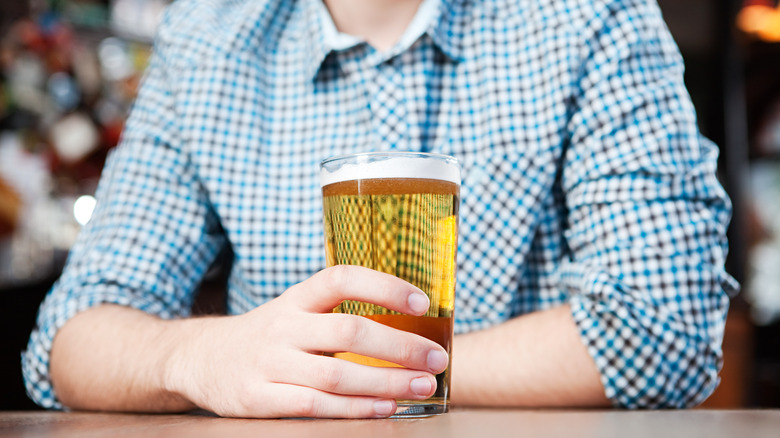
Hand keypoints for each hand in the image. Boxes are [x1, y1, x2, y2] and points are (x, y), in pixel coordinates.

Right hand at [165, 265, 448, 417]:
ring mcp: (269, 363)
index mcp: (296, 298)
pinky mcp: (258, 399)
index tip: (423, 302)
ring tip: (422, 386)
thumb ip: (337, 314)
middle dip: (400, 346)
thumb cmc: (268, 335)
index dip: (384, 286)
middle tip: (437, 358)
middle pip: (348, 330)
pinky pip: (315, 405)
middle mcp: (283, 326)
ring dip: (386, 382)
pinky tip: (385, 407)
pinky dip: (355, 408)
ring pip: (336, 373)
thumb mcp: (295, 311)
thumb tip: (409, 324)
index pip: (341, 278)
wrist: (200, 359)